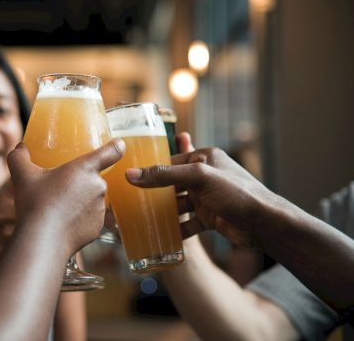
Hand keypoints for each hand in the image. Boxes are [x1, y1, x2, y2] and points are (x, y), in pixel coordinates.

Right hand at [6, 139, 124, 256]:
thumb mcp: (22, 175)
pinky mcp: (98, 228)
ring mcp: (100, 209)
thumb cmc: (35, 203)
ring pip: (92, 200)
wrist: (43, 239)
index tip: (118, 145)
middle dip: (79, 183)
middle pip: (93, 179)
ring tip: (58, 208)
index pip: (110, 153)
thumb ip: (19, 157)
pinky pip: (90, 219)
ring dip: (80, 201)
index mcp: (85, 169)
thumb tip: (19, 147)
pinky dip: (80, 220)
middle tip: (59, 189)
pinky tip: (63, 223)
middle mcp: (98, 187)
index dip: (116, 147)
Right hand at [127, 141, 274, 247]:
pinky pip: (188, 222)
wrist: (265, 224)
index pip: (171, 161)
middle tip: (132, 202)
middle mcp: (205, 176)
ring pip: (179, 205)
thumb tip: (132, 174)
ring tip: (143, 220)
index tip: (130, 179)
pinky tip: (163, 237)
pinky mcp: (211, 217)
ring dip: (164, 213)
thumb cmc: (237, 193)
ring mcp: (208, 198)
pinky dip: (177, 229)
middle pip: (173, 184)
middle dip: (155, 194)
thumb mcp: (198, 178)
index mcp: (204, 158)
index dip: (151, 170)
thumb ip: (165, 175)